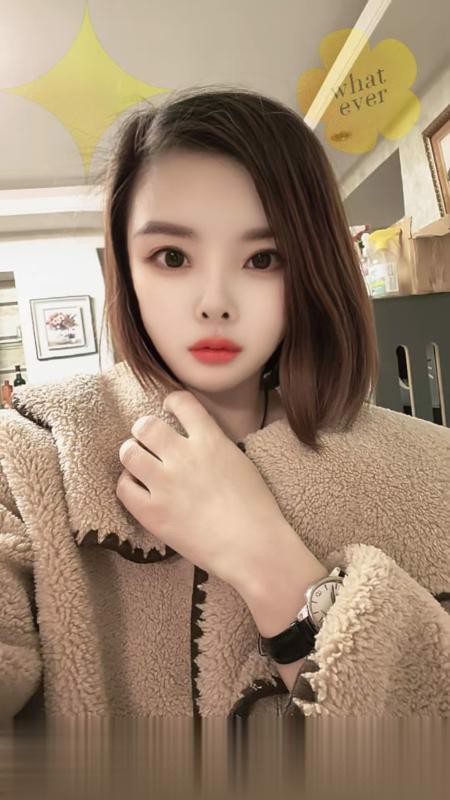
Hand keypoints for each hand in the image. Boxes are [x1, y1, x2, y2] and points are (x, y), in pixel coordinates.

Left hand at [116, 390, 285, 588]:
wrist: (252, 546)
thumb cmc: (256, 508)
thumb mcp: (241, 462)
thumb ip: (216, 446)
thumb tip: (199, 440)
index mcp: (210, 441)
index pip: (182, 403)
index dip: (171, 402)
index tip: (168, 409)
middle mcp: (183, 456)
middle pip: (146, 425)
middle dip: (143, 429)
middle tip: (147, 439)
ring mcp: (164, 484)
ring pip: (128, 452)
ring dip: (132, 454)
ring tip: (138, 462)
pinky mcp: (152, 512)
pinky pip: (124, 488)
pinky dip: (128, 485)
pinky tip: (138, 488)